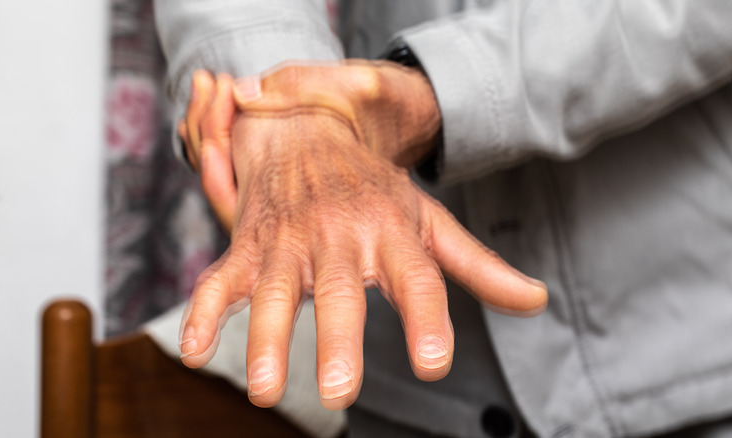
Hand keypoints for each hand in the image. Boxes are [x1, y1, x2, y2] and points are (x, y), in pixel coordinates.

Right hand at [178, 62, 547, 409]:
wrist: (308, 130)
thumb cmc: (374, 188)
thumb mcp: (430, 220)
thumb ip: (479, 266)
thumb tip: (536, 300)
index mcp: (392, 233)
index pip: (416, 279)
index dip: (426, 320)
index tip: (433, 364)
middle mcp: (340, 236)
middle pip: (342, 290)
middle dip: (338, 338)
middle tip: (341, 389)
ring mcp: (290, 241)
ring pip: (277, 290)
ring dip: (267, 338)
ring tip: (266, 389)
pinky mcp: (250, 246)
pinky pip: (222, 279)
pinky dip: (204, 311)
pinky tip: (194, 350)